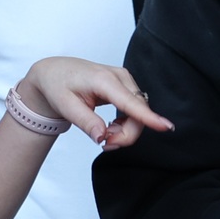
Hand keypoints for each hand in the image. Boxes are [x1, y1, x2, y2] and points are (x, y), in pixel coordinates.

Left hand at [15, 57, 170, 148]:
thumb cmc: (58, 85)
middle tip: (105, 144)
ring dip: (126, 130)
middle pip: (138, 111)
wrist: (54, 73)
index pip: (130, 102)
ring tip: (105, 135)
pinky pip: (135, 110)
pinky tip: (111, 126)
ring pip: (139, 113)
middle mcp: (119, 77)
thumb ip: (86, 122)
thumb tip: (102, 137)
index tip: (165, 126)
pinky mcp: (126, 87)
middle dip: (126, 134)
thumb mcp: (66, 106)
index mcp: (103, 79)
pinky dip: (126, 124)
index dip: (148, 117)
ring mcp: (125, 80)